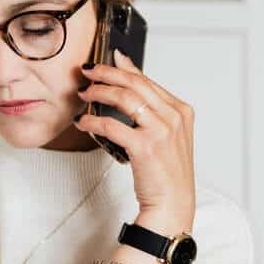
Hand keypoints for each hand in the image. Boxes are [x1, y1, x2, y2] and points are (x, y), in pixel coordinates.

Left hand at [74, 48, 195, 236]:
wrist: (172, 203)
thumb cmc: (166, 171)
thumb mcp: (165, 134)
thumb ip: (150, 108)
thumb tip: (127, 81)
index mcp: (181, 110)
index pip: (147, 80)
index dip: (123, 68)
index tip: (105, 60)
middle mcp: (173, 117)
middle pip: (134, 83)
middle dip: (106, 73)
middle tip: (87, 72)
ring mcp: (161, 131)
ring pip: (123, 98)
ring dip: (98, 92)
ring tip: (83, 94)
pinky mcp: (145, 147)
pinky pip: (111, 125)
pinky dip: (92, 121)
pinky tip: (83, 122)